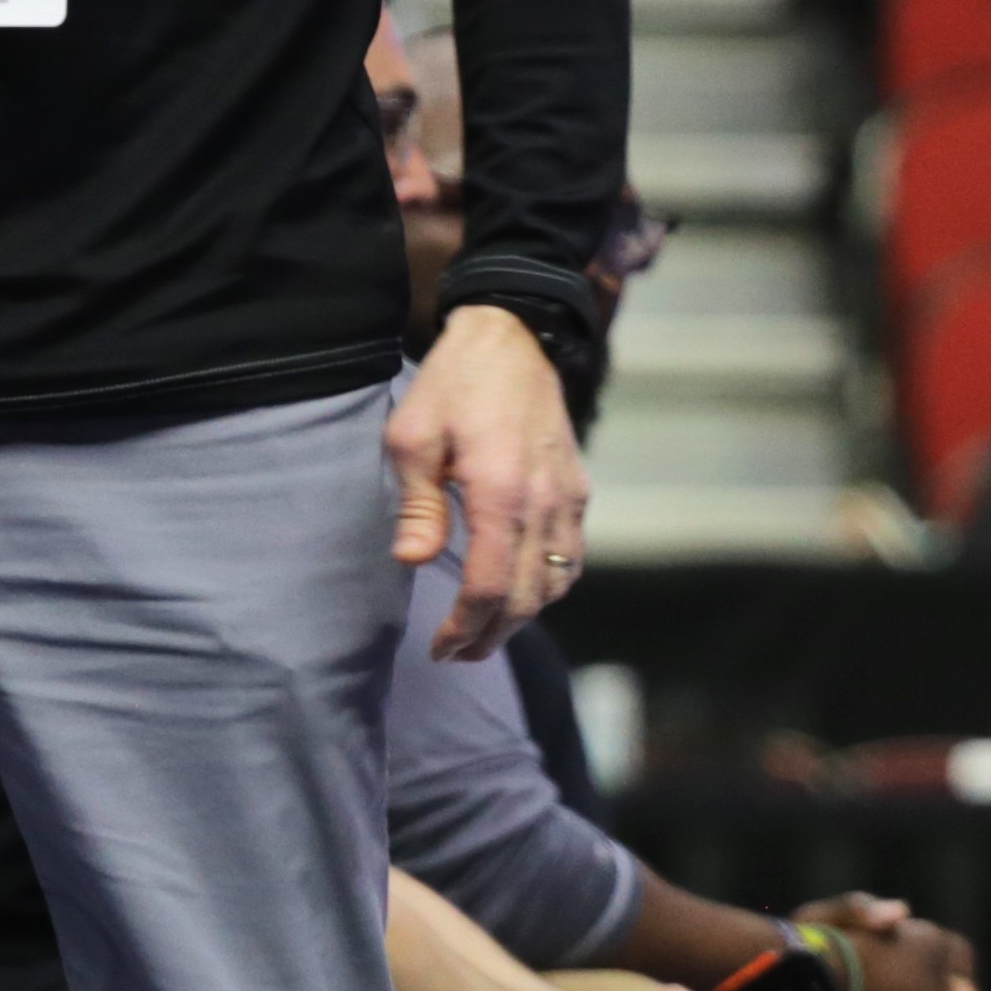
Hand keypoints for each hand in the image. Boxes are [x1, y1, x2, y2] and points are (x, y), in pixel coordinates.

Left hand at [390, 305, 585, 657]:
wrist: (513, 336)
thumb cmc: (454, 383)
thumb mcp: (413, 436)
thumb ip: (419, 504)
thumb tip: (412, 562)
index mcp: (500, 493)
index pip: (488, 587)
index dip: (464, 628)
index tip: (439, 647)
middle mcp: (543, 504)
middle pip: (526, 598)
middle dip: (491, 636)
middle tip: (457, 654)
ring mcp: (568, 498)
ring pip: (557, 584)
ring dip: (522, 618)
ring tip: (485, 633)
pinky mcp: (577, 489)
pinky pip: (572, 557)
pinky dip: (549, 587)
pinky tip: (522, 593)